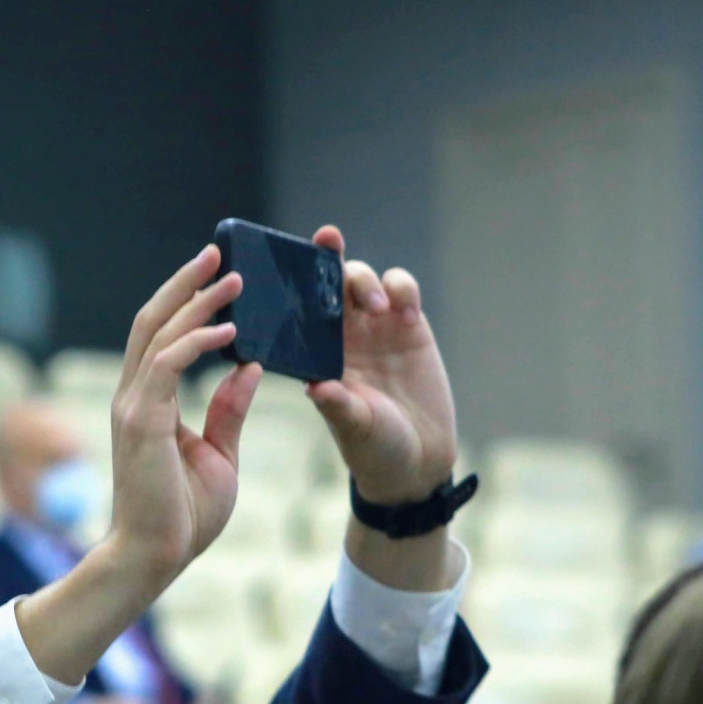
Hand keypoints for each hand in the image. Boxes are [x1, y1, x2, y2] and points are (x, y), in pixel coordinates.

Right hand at [106, 244, 262, 581]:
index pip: (162, 337)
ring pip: (160, 333)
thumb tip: (250, 367)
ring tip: (232, 276)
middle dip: (186, 283)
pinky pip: (169, 365)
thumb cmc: (183, 516)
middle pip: (154, 321)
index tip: (216, 273)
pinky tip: (229, 329)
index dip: (185, 301)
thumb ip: (229, 410)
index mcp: (149, 402)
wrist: (156, 557)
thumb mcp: (219, 454)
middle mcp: (134, 396)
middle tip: (219, 252)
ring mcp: (134, 406)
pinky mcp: (142, 421)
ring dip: (197, 301)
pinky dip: (198, 341)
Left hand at [304, 226, 458, 504]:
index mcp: (317, 355)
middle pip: (331, 282)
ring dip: (367, 281)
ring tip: (378, 308)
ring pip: (366, 280)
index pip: (299, 308)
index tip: (283, 257)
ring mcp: (378, 328)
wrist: (419, 461)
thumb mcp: (354, 427)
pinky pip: (404, 291)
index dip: (292, 280)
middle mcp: (343, 336)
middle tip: (328, 242)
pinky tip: (405, 314)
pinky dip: (402, 290)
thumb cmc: (375, 448)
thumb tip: (315, 387)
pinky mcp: (411, 328)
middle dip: (328, 256)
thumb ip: (337, 405)